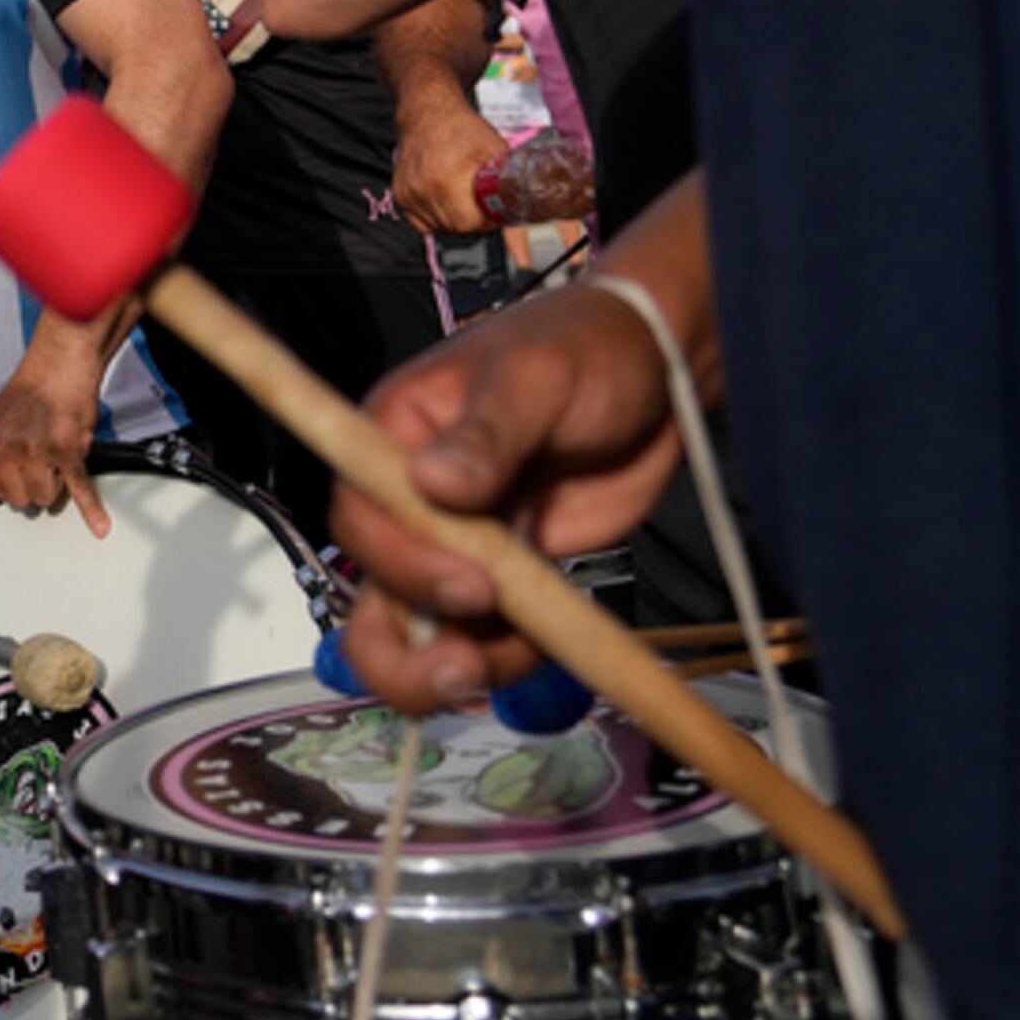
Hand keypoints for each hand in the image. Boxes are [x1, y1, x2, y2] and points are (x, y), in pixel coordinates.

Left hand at [0, 359, 111, 538]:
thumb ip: (0, 451)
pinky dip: (91, 508)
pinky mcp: (66, 451)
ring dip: (57, 485)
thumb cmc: (35, 385)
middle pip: (20, 498)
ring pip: (46, 496)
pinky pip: (79, 487)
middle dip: (36, 486)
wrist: (61, 359)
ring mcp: (36, 451)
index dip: (16, 484)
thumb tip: (8, 480)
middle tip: (45, 465)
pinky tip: (99, 524)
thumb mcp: (2, 419)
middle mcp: (7, 449)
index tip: (25, 478)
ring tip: (59, 458)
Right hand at [326, 280, 682, 711]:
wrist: (656, 372)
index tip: (469, 583)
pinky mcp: (506, 572)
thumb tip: (433, 483)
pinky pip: (483, 634)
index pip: (363, 516)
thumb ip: (485, 431)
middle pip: (372, 589)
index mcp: (396, 437)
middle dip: (401, 649)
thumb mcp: (535, 376)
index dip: (400, 562)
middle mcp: (414, 497)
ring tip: (509, 665)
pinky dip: (505, 658)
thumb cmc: (587, 347)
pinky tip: (543, 644)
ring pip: (418, 629)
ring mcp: (459, 542)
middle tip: (459, 672)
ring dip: (452, 667)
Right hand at [391, 98, 512, 236]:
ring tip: (464, 198)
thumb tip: (523, 216)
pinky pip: (423, 224)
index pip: (469, 224)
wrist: (427, 114)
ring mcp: (407, 195)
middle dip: (473, 222)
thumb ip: (509, 185)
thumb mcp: (495, 152)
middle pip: (455, 229)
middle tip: (483, 204)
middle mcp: (421, 190)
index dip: (486, 222)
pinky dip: (438, 218)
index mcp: (445, 180)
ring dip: (455, 220)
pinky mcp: (399, 197)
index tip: (494, 211)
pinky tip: (446, 199)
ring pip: (439, 229)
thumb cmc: (465, 130)